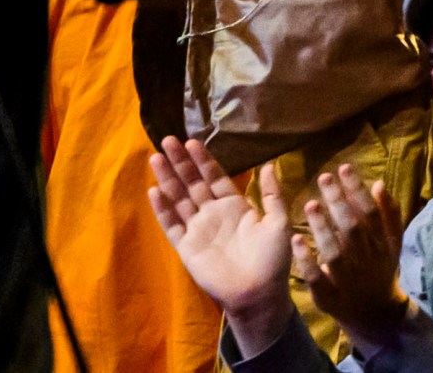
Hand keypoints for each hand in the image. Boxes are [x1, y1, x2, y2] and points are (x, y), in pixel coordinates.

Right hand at [147, 139, 292, 317]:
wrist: (259, 293)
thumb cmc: (272, 259)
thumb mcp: (278, 222)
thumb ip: (273, 194)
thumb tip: (270, 165)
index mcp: (235, 207)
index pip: (215, 177)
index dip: (203, 160)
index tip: (192, 141)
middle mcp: (213, 215)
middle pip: (193, 183)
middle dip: (180, 163)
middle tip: (168, 140)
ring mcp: (198, 230)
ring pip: (179, 199)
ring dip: (167, 179)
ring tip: (156, 157)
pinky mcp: (187, 247)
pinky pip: (172, 225)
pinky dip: (163, 209)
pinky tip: (155, 191)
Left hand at [294, 165, 409, 347]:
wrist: (373, 312)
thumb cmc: (380, 268)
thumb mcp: (393, 242)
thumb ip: (389, 213)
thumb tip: (379, 183)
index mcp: (381, 244)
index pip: (371, 212)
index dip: (357, 190)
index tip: (344, 168)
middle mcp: (365, 260)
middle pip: (352, 228)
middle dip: (338, 201)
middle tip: (324, 177)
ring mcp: (347, 280)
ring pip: (334, 252)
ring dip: (322, 228)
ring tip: (311, 204)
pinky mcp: (328, 296)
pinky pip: (316, 278)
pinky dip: (306, 260)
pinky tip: (295, 241)